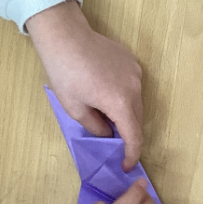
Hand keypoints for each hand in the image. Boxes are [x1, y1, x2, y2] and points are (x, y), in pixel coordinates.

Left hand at [26, 0, 143, 169]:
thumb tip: (109, 132)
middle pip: (137, 119)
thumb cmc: (65, 74)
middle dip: (128, 134)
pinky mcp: (132, 61)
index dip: (132, 154)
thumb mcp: (75, 108)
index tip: (127, 165)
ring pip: (136, 102)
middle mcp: (134, 88)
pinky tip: (107, 91)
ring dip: (126, 113)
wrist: (65, 37)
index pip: (134, 136)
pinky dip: (124, 95)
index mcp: (120, 104)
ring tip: (107, 115)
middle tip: (115, 143)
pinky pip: (132, 85)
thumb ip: (96, 126)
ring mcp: (135, 72)